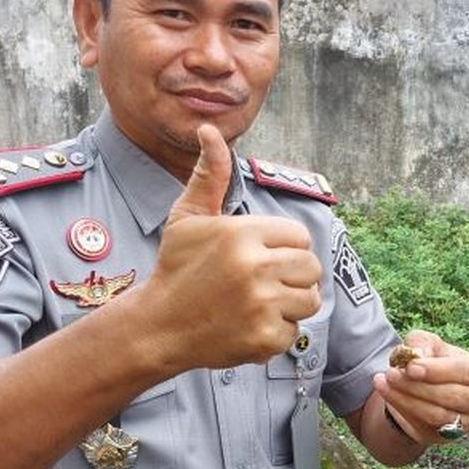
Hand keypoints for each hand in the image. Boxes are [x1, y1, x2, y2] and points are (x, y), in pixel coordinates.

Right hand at [140, 124, 321, 369]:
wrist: (157, 326)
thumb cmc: (176, 267)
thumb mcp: (188, 217)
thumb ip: (210, 174)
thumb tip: (210, 130)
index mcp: (243, 234)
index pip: (299, 236)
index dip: (282, 247)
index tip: (256, 257)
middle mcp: (255, 268)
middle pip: (311, 267)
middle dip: (291, 275)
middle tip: (257, 282)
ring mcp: (261, 305)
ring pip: (309, 299)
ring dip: (288, 303)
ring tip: (255, 302)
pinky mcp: (264, 338)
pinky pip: (293, 331)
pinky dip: (274, 333)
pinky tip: (246, 325)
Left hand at [374, 330, 468, 443]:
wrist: (426, 387)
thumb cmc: (434, 360)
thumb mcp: (428, 343)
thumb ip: (422, 343)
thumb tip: (416, 356)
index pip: (468, 372)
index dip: (439, 370)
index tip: (412, 367)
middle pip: (452, 396)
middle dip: (418, 385)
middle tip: (391, 373)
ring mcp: (467, 424)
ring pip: (436, 414)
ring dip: (406, 398)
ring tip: (383, 380)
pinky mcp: (445, 437)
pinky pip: (423, 425)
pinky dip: (402, 408)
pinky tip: (386, 392)